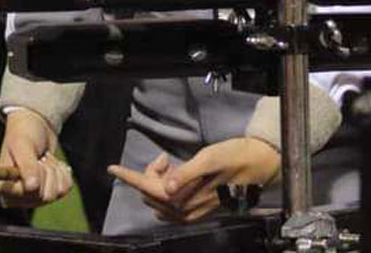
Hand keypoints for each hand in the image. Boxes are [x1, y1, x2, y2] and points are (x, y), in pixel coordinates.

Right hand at [0, 109, 72, 207]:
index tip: (35, 160)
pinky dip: (63, 173)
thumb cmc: (24, 134)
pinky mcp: (48, 194)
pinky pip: (65, 189)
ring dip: (55, 171)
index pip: (28, 193)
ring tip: (44, 159)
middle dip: (47, 171)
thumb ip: (26, 165)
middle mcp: (17, 197)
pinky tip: (53, 164)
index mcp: (4, 187)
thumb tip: (32, 187)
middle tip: (39, 158)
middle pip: (45, 196)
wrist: (36, 127)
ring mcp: (33, 198)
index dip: (36, 175)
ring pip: (57, 193)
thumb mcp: (22, 145)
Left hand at [110, 138, 279, 223]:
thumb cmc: (235, 158)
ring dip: (159, 180)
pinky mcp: (196, 210)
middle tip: (167, 157)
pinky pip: (170, 203)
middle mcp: (186, 209)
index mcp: (187, 196)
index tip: (112, 168)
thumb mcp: (210, 159)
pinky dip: (167, 187)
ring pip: (159, 198)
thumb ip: (186, 173)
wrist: (258, 166)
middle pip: (151, 193)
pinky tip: (178, 175)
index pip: (149, 188)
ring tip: (173, 164)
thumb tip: (165, 186)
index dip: (130, 177)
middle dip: (151, 174)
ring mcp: (191, 212)